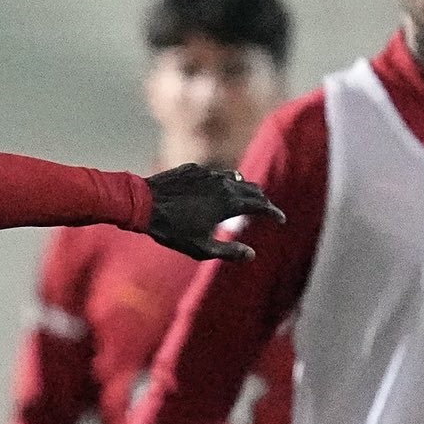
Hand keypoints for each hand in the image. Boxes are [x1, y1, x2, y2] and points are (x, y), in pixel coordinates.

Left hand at [143, 164, 283, 262]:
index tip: (281, 220)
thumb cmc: (171, 230)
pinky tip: (216, 190)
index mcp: (230, 201)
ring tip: (245, 198)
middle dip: (262, 200)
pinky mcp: (193, 168)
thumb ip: (228, 251)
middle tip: (265, 210)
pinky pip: (214, 174)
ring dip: (243, 188)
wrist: (142, 204)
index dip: (274, 213)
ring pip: (234, 178)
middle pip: (252, 189)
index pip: (262, 205)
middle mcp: (224, 183)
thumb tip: (251, 255)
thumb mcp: (201, 248)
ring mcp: (208, 173)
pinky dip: (221, 183)